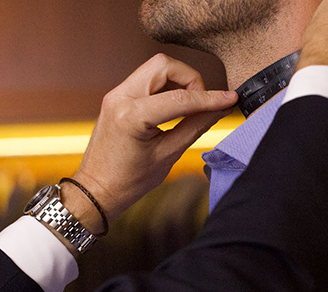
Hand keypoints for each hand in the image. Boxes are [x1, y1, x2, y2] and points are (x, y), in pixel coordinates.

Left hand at [62, 54, 237, 232]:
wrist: (97, 189)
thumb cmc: (129, 181)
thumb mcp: (168, 155)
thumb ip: (195, 128)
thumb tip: (218, 111)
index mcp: (132, 117)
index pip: (180, 98)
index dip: (210, 98)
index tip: (230, 98)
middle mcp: (120, 98)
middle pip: (165, 65)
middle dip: (191, 79)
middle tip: (202, 104)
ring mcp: (116, 94)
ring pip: (156, 68)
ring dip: (178, 81)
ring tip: (190, 107)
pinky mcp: (117, 96)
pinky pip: (147, 79)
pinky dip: (166, 87)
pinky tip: (175, 107)